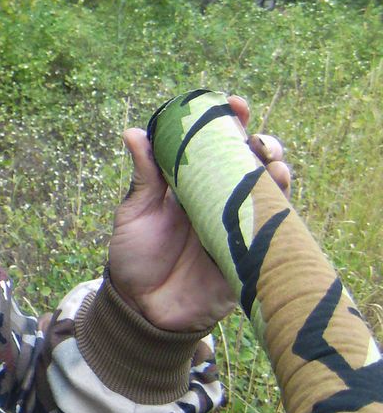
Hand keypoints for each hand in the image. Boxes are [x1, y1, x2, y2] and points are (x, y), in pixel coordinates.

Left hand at [107, 95, 290, 331]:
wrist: (140, 308)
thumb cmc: (133, 257)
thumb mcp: (133, 214)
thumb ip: (142, 177)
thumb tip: (134, 132)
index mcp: (190, 184)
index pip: (215, 146)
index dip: (227, 122)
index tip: (232, 104)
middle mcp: (218, 199)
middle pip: (250, 163)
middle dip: (261, 143)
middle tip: (254, 138)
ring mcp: (236, 224)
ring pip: (268, 190)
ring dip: (275, 171)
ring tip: (269, 161)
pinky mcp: (248, 253)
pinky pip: (272, 228)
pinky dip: (279, 208)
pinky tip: (277, 191)